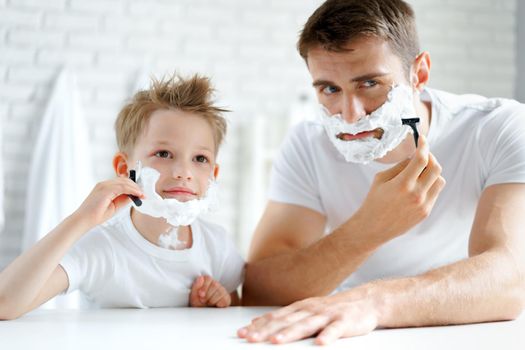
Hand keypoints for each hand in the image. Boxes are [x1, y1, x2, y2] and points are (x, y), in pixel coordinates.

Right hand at [73, 176, 143, 228]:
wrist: (83, 220)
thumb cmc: (96, 215)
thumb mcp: (114, 206)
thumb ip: (123, 199)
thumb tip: (135, 196)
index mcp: (105, 187)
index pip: (122, 182)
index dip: (133, 186)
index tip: (141, 193)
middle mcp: (104, 184)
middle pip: (124, 180)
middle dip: (136, 186)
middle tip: (144, 194)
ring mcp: (104, 185)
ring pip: (124, 182)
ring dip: (135, 188)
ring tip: (142, 195)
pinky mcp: (105, 189)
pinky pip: (122, 187)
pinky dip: (132, 190)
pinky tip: (138, 194)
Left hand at [189, 275, 230, 307]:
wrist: (205, 314)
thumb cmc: (199, 304)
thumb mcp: (194, 296)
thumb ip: (196, 287)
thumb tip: (200, 278)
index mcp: (206, 281)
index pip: (208, 278)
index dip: (204, 287)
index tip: (200, 295)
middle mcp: (215, 284)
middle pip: (215, 285)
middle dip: (207, 295)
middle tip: (203, 301)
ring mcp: (222, 290)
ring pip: (219, 292)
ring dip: (212, 300)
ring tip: (208, 303)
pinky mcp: (226, 298)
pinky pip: (224, 299)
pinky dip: (218, 304)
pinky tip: (215, 305)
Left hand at [237, 294, 377, 344]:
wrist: (366, 301)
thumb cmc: (333, 309)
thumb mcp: (307, 310)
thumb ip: (285, 317)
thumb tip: (258, 323)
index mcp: (300, 307)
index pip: (275, 317)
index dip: (258, 326)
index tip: (242, 333)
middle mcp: (311, 309)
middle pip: (285, 321)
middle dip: (266, 331)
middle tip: (250, 339)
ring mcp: (327, 315)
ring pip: (306, 325)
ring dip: (290, 333)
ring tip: (276, 342)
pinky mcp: (345, 322)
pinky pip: (335, 330)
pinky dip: (327, 336)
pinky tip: (320, 343)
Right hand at [354, 134, 445, 244]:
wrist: (373, 227)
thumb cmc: (373, 201)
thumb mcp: (381, 179)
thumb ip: (399, 167)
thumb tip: (413, 157)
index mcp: (402, 184)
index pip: (421, 159)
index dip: (424, 145)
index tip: (422, 139)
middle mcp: (416, 194)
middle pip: (436, 168)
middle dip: (431, 157)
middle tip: (422, 154)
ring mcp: (423, 205)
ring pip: (440, 180)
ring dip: (432, 172)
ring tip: (420, 172)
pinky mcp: (426, 212)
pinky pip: (435, 193)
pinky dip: (430, 184)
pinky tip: (418, 185)